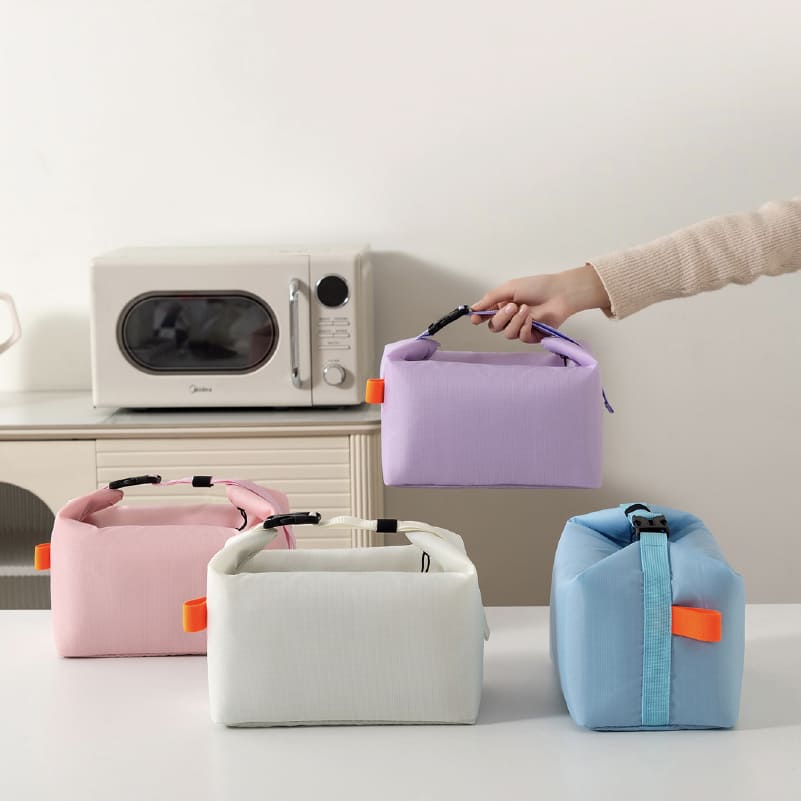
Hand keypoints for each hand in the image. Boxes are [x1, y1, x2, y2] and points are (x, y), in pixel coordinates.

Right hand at [470, 264, 609, 341]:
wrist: (560, 293)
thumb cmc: (537, 286)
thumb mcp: (509, 288)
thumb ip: (490, 299)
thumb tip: (473, 308)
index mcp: (502, 305)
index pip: (486, 316)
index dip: (479, 318)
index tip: (475, 319)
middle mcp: (510, 317)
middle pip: (494, 327)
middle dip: (501, 318)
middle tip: (512, 306)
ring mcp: (521, 327)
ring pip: (507, 334)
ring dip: (515, 322)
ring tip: (525, 310)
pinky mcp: (532, 335)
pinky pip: (521, 338)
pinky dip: (525, 328)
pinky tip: (532, 319)